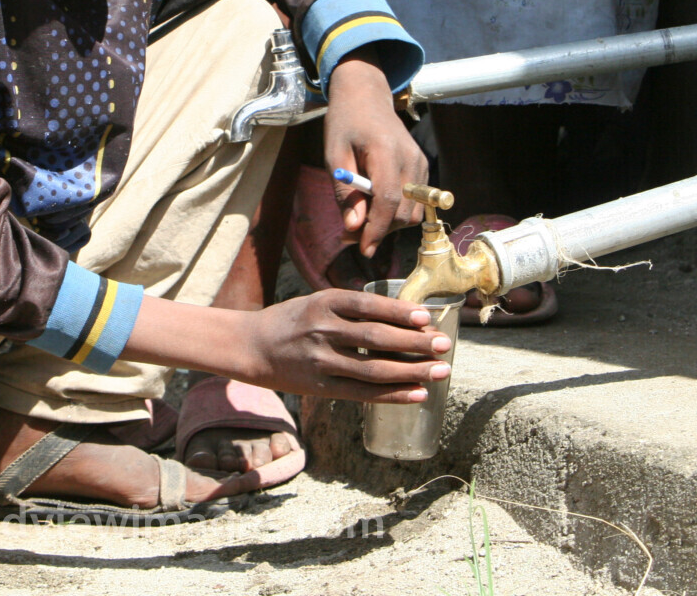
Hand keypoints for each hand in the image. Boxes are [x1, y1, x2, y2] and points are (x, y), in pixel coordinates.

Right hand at [236, 289, 451, 402]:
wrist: (251, 346)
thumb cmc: (293, 321)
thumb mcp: (317, 302)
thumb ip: (353, 309)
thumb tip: (406, 320)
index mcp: (323, 302)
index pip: (369, 306)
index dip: (400, 312)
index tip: (427, 319)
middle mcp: (322, 330)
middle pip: (376, 338)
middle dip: (415, 343)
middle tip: (445, 345)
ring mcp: (320, 361)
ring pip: (374, 369)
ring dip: (412, 371)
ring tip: (440, 371)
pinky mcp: (320, 387)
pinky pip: (363, 394)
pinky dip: (393, 395)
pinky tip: (417, 393)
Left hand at [324, 51, 428, 256]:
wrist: (367, 97)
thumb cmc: (346, 123)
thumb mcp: (334, 155)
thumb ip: (345, 192)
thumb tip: (354, 227)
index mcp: (387, 151)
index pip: (389, 200)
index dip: (377, 229)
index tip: (363, 249)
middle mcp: (411, 158)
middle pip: (404, 211)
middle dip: (380, 230)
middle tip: (350, 234)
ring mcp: (421, 163)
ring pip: (413, 211)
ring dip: (389, 223)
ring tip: (360, 218)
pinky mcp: (423, 167)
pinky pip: (415, 201)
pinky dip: (397, 211)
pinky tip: (375, 205)